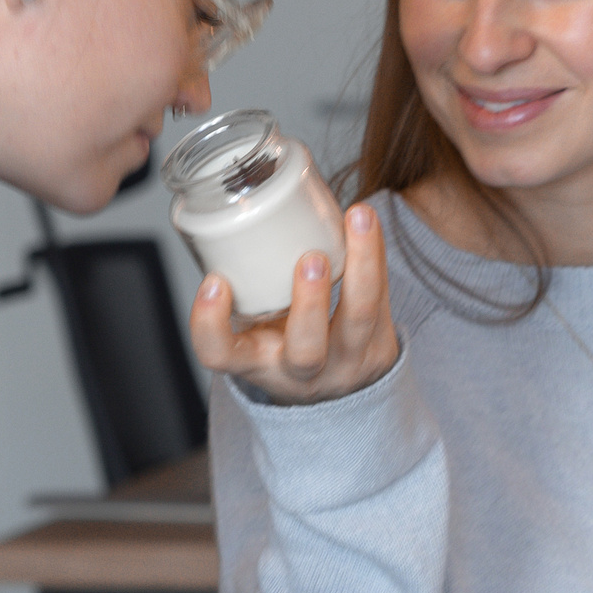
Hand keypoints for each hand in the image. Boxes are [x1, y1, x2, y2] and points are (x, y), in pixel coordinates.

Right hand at [189, 192, 399, 405]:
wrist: (336, 383)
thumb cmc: (284, 341)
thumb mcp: (255, 330)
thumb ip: (246, 287)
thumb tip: (236, 209)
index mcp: (256, 364)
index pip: (219, 355)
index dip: (209, 324)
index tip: (214, 283)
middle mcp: (300, 372)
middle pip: (306, 352)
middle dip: (310, 305)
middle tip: (311, 259)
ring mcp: (346, 363)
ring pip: (360, 319)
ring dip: (362, 266)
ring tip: (359, 219)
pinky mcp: (380, 348)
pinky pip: (383, 297)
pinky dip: (375, 254)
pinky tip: (368, 222)